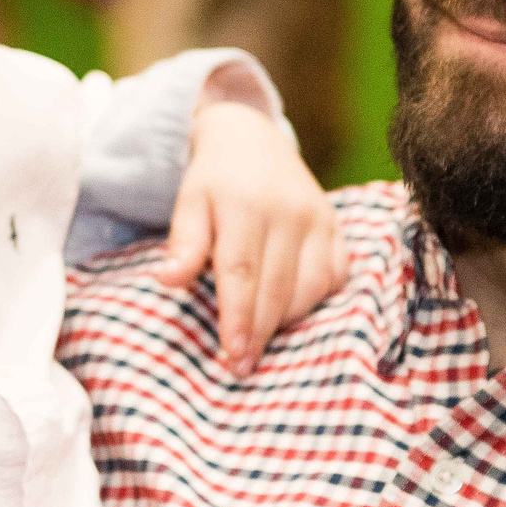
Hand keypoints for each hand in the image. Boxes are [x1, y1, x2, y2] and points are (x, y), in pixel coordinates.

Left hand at [158, 99, 345, 375]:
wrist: (253, 138)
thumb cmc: (214, 180)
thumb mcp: (189, 202)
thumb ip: (183, 243)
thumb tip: (168, 280)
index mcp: (246, 205)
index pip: (242, 272)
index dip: (238, 317)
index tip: (231, 354)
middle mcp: (290, 212)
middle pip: (277, 287)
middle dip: (259, 333)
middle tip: (242, 367)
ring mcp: (319, 220)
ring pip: (309, 288)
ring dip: (285, 321)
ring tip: (260, 341)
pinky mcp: (337, 227)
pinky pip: (334, 278)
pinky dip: (314, 303)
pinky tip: (290, 314)